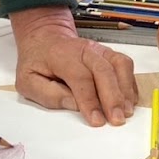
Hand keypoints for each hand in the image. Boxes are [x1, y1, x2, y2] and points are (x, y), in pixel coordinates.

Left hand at [11, 6, 137, 125]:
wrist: (47, 38)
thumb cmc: (37, 62)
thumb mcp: (28, 80)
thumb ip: (48, 94)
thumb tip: (73, 105)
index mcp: (62, 55)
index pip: (80, 77)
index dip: (89, 100)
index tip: (97, 120)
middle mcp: (85, 49)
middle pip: (104, 70)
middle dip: (112, 97)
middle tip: (117, 120)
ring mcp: (100, 50)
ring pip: (119, 65)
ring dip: (125, 90)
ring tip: (126, 112)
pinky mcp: (109, 54)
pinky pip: (126, 65)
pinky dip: (130, 84)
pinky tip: (129, 101)